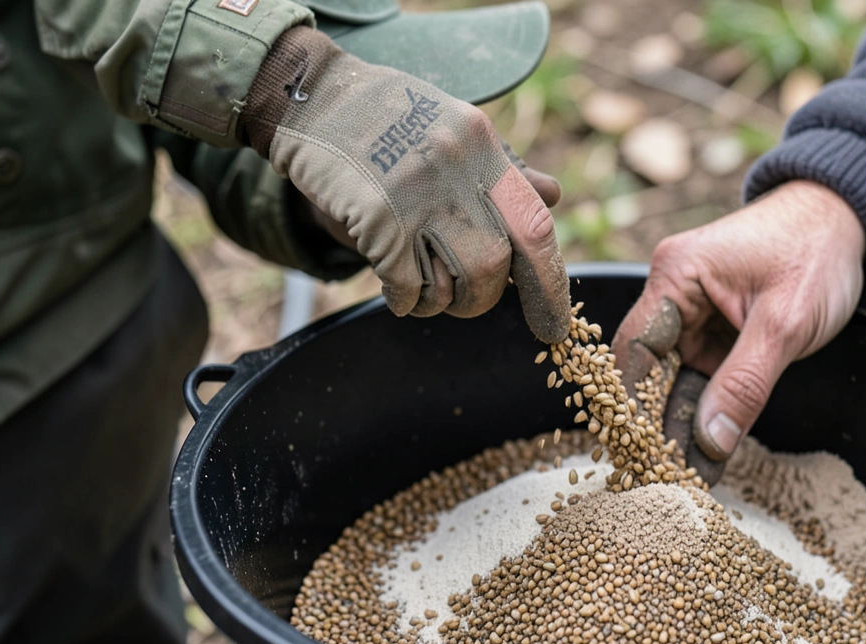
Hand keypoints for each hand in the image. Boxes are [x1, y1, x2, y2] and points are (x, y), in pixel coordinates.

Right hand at [241, 26, 569, 342]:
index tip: (553, 325)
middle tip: (461, 300)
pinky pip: (406, 287)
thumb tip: (554, 196)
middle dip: (482, 298)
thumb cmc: (385, 117)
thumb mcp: (452, 127)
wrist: (311, 96)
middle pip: (496, 265)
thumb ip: (501, 167)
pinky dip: (404, 301)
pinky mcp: (376, 219)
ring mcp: (416, 195)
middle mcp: (457, 169)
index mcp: (482, 145)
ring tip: (422, 291)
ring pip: (457, 281)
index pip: (536, 226)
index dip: (550, 284)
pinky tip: (394, 290)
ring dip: (442, 303)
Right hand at [613, 181, 865, 466]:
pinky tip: (704, 458)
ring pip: (674, 383)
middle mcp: (674, 295)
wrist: (849, 221)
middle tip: (656, 482)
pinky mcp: (716, 334)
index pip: (635, 352)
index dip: (632, 406)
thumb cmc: (816, 251)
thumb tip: (708, 442)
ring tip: (679, 483)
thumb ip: (745, 382)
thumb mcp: (785, 322)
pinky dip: (704, 416)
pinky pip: (700, 380)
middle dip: (653, 427)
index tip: (638, 457)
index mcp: (676, 277)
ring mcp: (694, 316)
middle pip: (649, 372)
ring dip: (679, 428)